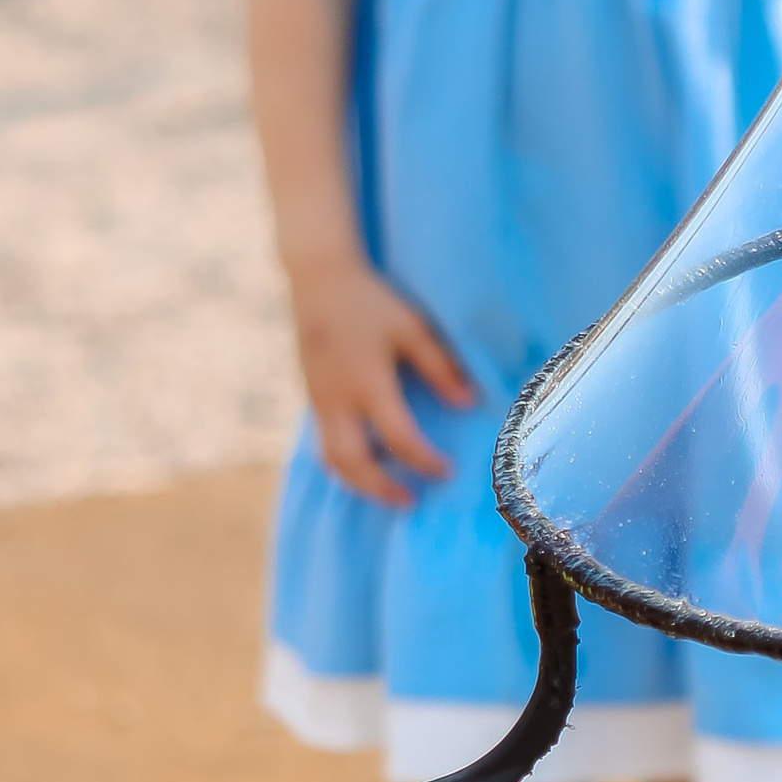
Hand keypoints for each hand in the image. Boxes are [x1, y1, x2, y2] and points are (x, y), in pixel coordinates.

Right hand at [288, 254, 477, 506]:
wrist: (318, 279)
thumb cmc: (372, 301)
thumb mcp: (413, 327)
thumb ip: (441, 366)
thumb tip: (470, 404)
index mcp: (368, 383)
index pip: (398, 438)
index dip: (425, 461)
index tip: (447, 470)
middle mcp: (338, 400)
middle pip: (354, 463)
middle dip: (382, 489)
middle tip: (412, 501)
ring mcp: (319, 402)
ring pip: (332, 460)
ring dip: (359, 484)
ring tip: (389, 491)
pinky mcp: (311, 399)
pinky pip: (324, 444)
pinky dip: (344, 464)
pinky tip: (368, 465)